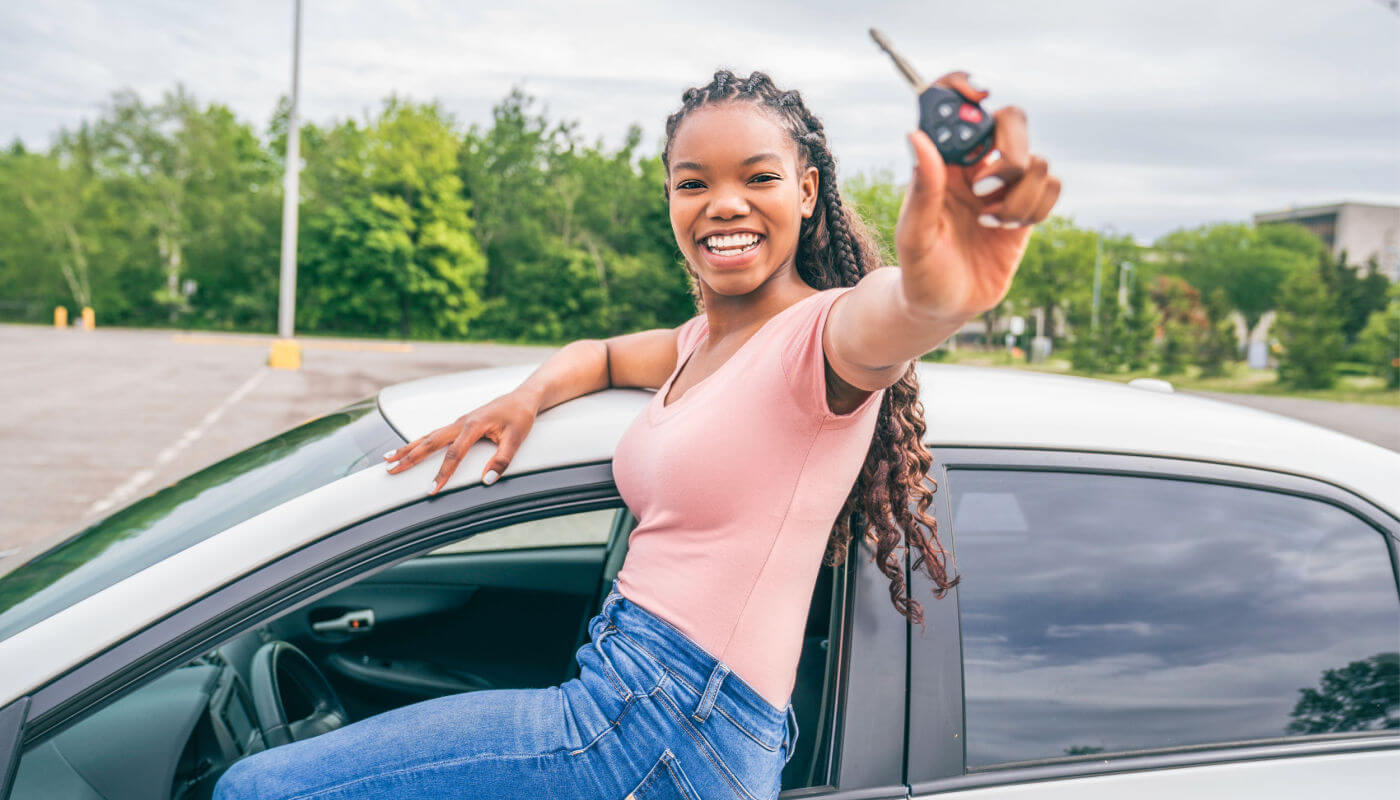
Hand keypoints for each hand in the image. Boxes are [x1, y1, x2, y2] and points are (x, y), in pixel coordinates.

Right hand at [383, 391, 538, 494]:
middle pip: (429, 442)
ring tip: (387, 459)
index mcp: (473, 426)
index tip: (431, 490)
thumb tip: (487, 481)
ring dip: (408, 448)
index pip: (454, 454)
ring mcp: (458, 423)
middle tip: (389, 470)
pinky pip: (434, 434)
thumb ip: (503, 460)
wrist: (522, 398)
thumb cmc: (520, 417)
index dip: (442, 473)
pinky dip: (419, 443)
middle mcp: (461, 423)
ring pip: (428, 437)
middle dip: (408, 457)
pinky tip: (409, 449)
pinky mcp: (459, 425)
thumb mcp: (517, 438)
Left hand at [895, 71, 1060, 318]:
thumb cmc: (921, 272)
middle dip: (1009, 151)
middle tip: (984, 188)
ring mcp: (1004, 184)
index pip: (956, 105)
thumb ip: (922, 188)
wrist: (946, 307)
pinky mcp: (1027, 206)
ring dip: (1018, 195)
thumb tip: (917, 135)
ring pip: (1036, 160)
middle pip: (1012, 120)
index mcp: (942, 161)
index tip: (979, 95)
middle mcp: (975, 165)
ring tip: (988, 222)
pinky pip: (1051, 186)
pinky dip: (1035, 208)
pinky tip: (1006, 229)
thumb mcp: (915, 235)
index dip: (965, 88)